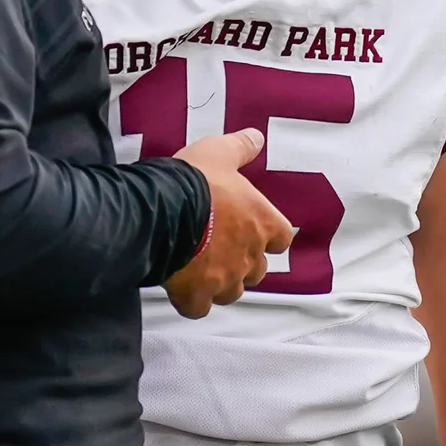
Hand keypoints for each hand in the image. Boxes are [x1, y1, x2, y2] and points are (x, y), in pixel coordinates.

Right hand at [165, 128, 292, 318]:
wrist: (163, 210)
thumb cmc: (196, 180)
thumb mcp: (220, 152)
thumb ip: (241, 147)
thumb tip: (257, 138)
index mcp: (263, 223)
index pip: (281, 239)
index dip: (267, 236)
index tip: (253, 229)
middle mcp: (250, 256)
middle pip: (256, 270)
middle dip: (242, 262)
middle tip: (220, 247)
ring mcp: (225, 280)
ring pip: (231, 292)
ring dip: (220, 283)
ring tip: (200, 268)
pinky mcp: (197, 295)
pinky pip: (199, 308)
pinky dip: (192, 301)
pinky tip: (180, 287)